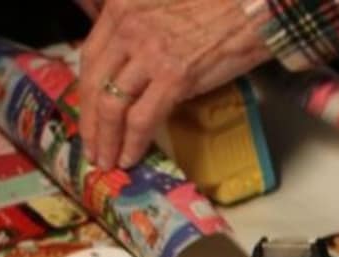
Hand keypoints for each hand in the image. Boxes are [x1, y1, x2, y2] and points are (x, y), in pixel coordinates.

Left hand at [77, 0, 271, 168]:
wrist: (253, 7)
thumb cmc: (217, 6)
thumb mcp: (161, 6)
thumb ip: (139, 30)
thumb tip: (131, 69)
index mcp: (122, 9)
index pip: (90, 58)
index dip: (85, 93)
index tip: (87, 114)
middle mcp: (128, 29)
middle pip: (95, 85)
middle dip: (90, 123)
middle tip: (91, 148)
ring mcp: (149, 54)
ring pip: (112, 105)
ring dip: (106, 139)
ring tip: (107, 160)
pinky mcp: (174, 78)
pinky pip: (142, 118)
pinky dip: (133, 143)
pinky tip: (130, 157)